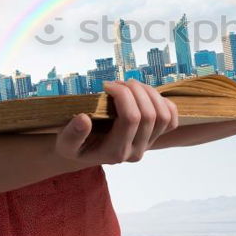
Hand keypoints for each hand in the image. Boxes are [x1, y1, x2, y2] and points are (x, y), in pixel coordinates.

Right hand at [54, 79, 178, 163]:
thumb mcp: (64, 143)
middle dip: (135, 90)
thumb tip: (83, 119)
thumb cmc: (74, 145)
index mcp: (115, 152)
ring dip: (149, 93)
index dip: (123, 95)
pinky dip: (164, 103)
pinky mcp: (155, 138)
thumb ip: (72, 134)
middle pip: (149, 115)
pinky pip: (171, 120)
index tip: (106, 86)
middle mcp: (135, 151)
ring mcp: (148, 145)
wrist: (84, 152)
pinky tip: (146, 95)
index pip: (131, 118)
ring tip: (130, 85)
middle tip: (118, 83)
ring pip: (163, 115)